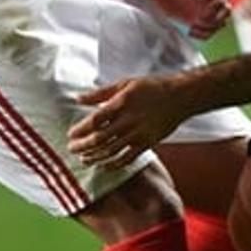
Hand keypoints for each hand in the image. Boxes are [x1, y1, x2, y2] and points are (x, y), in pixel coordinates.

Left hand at [68, 76, 191, 171]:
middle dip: (83, 146)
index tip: (71, 134)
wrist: (180, 97)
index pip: (95, 120)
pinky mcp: (147, 143)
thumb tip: (78, 98)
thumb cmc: (151, 87)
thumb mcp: (124, 83)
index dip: (80, 129)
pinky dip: (114, 165)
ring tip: (84, 159)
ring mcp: (138, 134)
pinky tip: (104, 167)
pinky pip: (127, 159)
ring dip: (95, 157)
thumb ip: (100, 93)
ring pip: (111, 151)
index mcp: (121, 103)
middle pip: (100, 138)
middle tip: (72, 148)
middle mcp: (128, 120)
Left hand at [131, 0, 231, 39]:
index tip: (206, 8)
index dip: (221, 3)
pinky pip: (206, 31)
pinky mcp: (192, 19)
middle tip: (200, 19)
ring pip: (218, 23)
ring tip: (194, 27)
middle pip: (226, 11)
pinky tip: (191, 32)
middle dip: (217, 18)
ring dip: (210, 29)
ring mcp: (200, 9)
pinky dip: (203, 35)